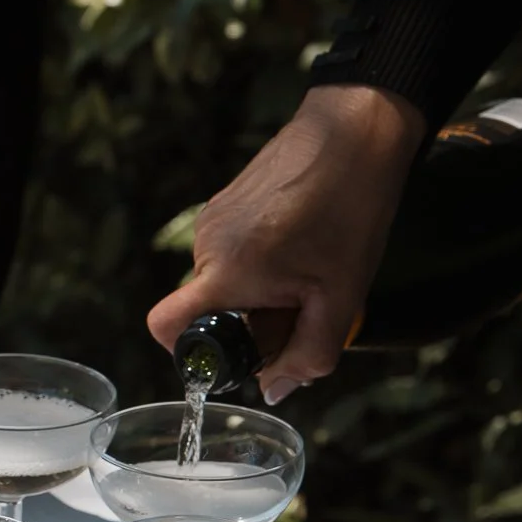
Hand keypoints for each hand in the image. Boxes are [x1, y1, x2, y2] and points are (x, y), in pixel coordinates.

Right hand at [145, 86, 426, 402]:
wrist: (355, 131)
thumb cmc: (350, 210)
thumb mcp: (341, 298)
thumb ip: (307, 356)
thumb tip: (275, 390)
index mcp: (227, 272)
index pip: (165, 327)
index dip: (188, 354)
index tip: (231, 355)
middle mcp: (207, 244)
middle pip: (206, 310)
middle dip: (246, 322)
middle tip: (300, 304)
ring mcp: (213, 219)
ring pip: (222, 280)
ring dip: (257, 290)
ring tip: (308, 264)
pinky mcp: (226, 201)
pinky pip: (231, 251)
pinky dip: (260, 261)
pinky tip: (301, 241)